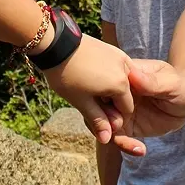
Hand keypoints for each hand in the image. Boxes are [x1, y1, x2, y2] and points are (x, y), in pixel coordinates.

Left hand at [43, 35, 145, 156]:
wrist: (57, 44)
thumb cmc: (67, 75)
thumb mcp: (81, 102)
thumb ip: (98, 120)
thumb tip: (107, 140)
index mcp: (120, 85)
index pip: (127, 109)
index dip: (114, 117)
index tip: (97, 116)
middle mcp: (126, 69)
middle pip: (127, 95)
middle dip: (113, 103)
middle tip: (91, 102)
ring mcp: (120, 56)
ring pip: (123, 81)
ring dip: (112, 89)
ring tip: (91, 89)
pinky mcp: (113, 49)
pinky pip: (119, 68)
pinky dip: (111, 76)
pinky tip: (94, 77)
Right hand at [111, 60, 184, 150]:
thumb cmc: (180, 84)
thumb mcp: (171, 82)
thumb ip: (153, 82)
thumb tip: (133, 75)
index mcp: (126, 75)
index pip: (106, 83)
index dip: (105, 96)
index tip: (115, 110)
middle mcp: (118, 93)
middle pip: (98, 105)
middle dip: (102, 120)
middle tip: (119, 129)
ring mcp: (121, 110)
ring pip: (103, 124)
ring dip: (112, 135)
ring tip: (134, 145)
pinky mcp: (127, 126)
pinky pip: (118, 138)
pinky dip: (125, 146)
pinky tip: (141, 150)